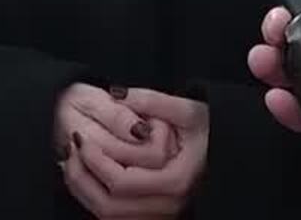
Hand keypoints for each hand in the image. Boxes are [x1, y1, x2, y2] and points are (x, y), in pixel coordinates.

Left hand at [61, 87, 205, 217]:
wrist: (230, 154)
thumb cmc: (211, 132)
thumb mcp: (190, 110)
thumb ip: (153, 100)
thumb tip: (117, 93)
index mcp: (175, 181)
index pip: (121, 182)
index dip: (95, 162)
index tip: (80, 138)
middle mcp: (168, 205)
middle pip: (109, 206)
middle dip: (82, 178)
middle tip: (70, 149)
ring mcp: (160, 214)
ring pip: (108, 216)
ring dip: (84, 190)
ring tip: (71, 160)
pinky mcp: (153, 215)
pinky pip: (115, 216)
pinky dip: (94, 197)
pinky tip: (85, 174)